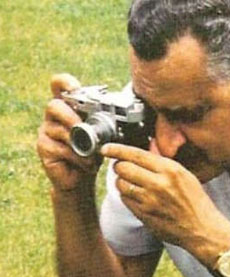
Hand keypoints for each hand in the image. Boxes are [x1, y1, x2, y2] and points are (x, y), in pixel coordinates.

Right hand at [36, 74, 101, 191]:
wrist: (82, 178)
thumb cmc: (93, 152)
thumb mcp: (103, 136)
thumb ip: (106, 125)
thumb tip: (124, 119)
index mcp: (68, 107)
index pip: (59, 85)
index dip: (64, 83)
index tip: (74, 87)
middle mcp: (53, 117)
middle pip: (54, 105)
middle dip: (71, 116)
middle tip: (84, 128)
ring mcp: (46, 132)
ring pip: (58, 130)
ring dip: (80, 143)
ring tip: (93, 154)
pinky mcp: (44, 148)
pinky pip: (61, 148)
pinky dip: (78, 157)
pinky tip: (87, 163)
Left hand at [101, 143, 229, 265]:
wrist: (201, 229)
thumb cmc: (196, 203)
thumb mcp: (186, 176)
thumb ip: (164, 163)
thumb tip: (148, 149)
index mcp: (170, 170)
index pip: (136, 154)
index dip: (117, 150)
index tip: (106, 149)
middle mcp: (159, 183)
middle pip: (123, 167)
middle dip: (120, 167)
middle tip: (123, 168)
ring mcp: (149, 200)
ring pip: (120, 183)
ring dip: (122, 182)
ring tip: (132, 184)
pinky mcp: (143, 214)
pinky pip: (124, 199)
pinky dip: (127, 196)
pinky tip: (137, 197)